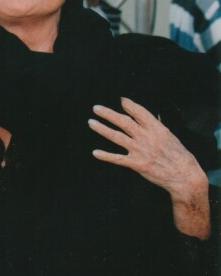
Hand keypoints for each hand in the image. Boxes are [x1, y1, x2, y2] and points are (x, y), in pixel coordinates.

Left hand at [88, 97, 209, 239]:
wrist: (184, 175)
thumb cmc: (179, 156)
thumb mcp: (170, 137)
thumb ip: (157, 127)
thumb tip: (152, 117)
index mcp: (157, 128)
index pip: (140, 112)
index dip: (129, 105)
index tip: (120, 100)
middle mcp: (147, 137)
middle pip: (124, 122)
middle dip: (108, 114)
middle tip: (96, 108)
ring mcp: (140, 150)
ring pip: (117, 136)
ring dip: (102, 129)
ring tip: (91, 123)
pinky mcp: (136, 164)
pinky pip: (117, 158)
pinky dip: (105, 155)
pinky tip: (95, 153)